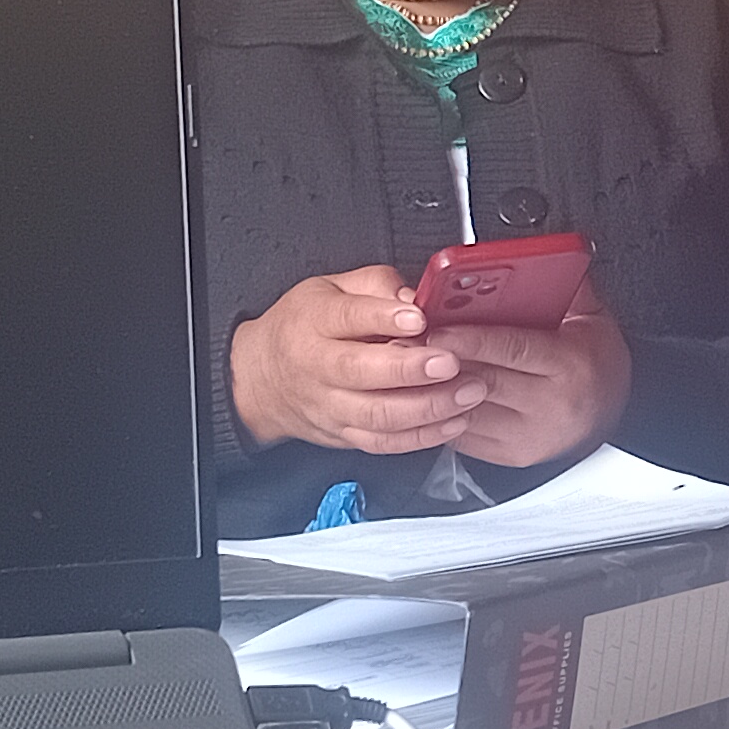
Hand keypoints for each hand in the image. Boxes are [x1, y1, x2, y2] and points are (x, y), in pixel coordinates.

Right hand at [230, 265, 484, 455]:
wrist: (261, 378)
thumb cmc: (302, 326)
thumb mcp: (331, 287)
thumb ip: (376, 285)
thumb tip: (416, 297)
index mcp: (313, 321)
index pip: (347, 318)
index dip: (384, 318)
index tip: (419, 318)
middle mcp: (317, 368)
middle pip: (362, 373)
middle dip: (411, 370)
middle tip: (451, 362)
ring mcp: (330, 407)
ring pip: (378, 415)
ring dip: (428, 408)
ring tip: (466, 392)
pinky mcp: (343, 435)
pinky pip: (384, 443)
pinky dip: (422, 437)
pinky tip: (453, 422)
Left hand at [428, 278, 631, 467]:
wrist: (611, 411)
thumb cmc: (597, 361)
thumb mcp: (591, 317)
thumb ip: (564, 286)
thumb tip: (539, 256)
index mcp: (570, 365)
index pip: (513, 349)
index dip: (471, 338)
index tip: (438, 326)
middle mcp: (550, 405)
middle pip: (482, 380)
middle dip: (442, 360)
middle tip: (410, 341)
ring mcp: (529, 435)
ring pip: (467, 411)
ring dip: (435, 388)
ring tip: (413, 365)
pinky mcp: (511, 454)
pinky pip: (464, 436)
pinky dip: (442, 413)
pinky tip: (429, 393)